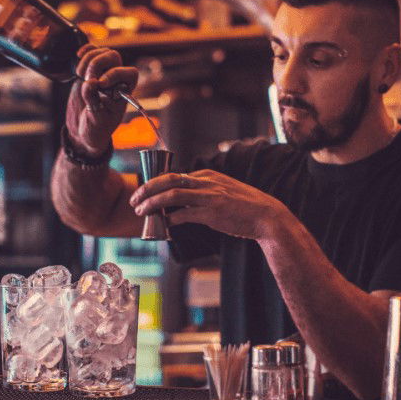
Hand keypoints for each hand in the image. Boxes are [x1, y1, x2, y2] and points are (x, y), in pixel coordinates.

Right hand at [66, 44, 138, 156]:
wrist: (84, 129)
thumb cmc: (96, 127)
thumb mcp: (96, 118)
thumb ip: (93, 100)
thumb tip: (90, 83)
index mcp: (124, 92)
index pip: (129, 72)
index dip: (114, 74)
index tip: (101, 84)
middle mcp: (117, 80)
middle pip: (114, 57)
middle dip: (98, 65)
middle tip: (87, 79)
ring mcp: (103, 73)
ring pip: (102, 52)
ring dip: (88, 60)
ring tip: (80, 76)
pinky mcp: (90, 71)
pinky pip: (91, 52)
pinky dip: (85, 50)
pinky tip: (78, 55)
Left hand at [129, 169, 288, 240]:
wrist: (266, 216)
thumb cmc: (243, 207)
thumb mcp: (222, 191)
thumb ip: (202, 192)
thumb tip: (179, 204)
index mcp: (207, 175)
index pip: (174, 175)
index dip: (155, 184)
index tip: (144, 193)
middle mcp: (206, 182)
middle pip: (168, 180)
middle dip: (147, 189)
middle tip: (135, 200)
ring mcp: (210, 196)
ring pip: (173, 195)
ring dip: (152, 203)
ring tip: (141, 212)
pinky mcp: (213, 212)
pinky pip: (185, 214)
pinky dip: (171, 219)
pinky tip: (164, 224)